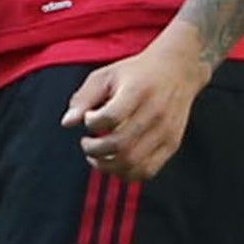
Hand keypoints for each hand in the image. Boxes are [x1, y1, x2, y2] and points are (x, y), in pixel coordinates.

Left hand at [61, 24, 209, 179]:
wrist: (177, 70)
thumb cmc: (135, 73)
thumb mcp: (106, 75)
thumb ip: (84, 98)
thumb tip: (67, 123)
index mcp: (138, 90)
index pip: (111, 117)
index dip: (92, 123)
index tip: (88, 119)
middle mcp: (155, 113)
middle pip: (121, 145)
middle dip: (95, 151)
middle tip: (86, 144)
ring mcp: (165, 131)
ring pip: (133, 163)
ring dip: (108, 167)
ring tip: (96, 158)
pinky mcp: (172, 144)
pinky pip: (148, 170)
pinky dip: (127, 174)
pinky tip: (116, 164)